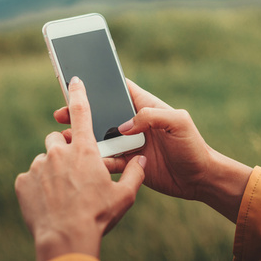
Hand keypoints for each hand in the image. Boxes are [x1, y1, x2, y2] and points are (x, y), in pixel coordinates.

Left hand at [15, 77, 145, 260]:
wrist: (65, 240)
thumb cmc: (97, 216)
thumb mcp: (124, 197)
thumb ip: (135, 174)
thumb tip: (142, 161)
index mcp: (84, 150)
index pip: (81, 110)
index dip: (78, 92)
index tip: (74, 80)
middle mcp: (58, 152)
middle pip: (58, 139)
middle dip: (64, 149)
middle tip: (74, 172)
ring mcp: (37, 166)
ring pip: (44, 160)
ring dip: (52, 171)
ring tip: (63, 193)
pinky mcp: (22, 182)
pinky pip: (30, 179)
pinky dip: (38, 188)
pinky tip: (48, 203)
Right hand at [54, 79, 251, 222]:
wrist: (199, 178)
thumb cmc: (192, 146)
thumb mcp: (178, 122)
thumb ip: (151, 116)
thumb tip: (123, 126)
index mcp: (147, 106)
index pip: (121, 89)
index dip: (101, 85)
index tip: (78, 83)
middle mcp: (135, 123)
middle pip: (103, 112)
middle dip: (82, 112)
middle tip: (61, 113)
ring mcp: (130, 143)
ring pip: (101, 137)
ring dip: (84, 137)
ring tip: (66, 138)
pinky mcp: (128, 163)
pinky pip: (107, 159)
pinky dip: (95, 159)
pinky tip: (83, 160)